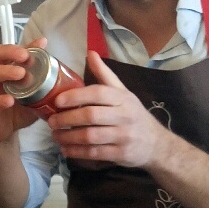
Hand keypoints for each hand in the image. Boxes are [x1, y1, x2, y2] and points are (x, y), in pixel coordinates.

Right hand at [0, 43, 48, 145]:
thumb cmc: (20, 108)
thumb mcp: (36, 93)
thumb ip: (45, 81)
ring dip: (6, 71)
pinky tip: (10, 100)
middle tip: (25, 56)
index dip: (27, 44)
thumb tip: (66, 73)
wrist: (5, 130)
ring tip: (21, 74)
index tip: (42, 43)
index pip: (15, 50)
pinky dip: (0, 99)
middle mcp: (0, 74)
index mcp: (11, 68)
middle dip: (11, 51)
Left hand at [49, 51, 172, 168]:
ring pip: (90, 136)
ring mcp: (123, 136)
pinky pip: (95, 153)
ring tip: (55, 136)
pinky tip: (66, 149)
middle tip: (51, 122)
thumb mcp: (124, 93)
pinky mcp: (121, 154)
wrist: (157, 144)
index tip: (57, 100)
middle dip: (67, 119)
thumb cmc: (134, 115)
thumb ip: (105, 75)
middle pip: (91, 116)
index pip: (98, 93)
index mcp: (123, 98)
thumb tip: (90, 53)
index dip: (75, 96)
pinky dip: (77, 152)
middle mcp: (125, 116)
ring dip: (68, 137)